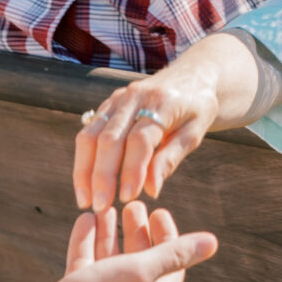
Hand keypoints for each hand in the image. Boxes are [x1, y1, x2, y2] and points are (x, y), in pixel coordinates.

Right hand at [56, 202, 216, 281]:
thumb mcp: (142, 270)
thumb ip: (174, 254)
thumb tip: (213, 242)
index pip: (172, 266)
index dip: (168, 236)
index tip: (159, 211)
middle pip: (140, 263)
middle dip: (137, 232)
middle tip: (134, 205)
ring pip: (110, 262)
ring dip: (111, 233)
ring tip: (108, 207)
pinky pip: (86, 266)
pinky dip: (87, 242)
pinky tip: (86, 219)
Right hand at [73, 65, 221, 212]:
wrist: (191, 75)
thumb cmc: (197, 108)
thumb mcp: (194, 133)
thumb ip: (170, 159)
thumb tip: (150, 190)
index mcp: (162, 103)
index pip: (140, 140)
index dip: (132, 169)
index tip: (128, 197)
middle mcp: (135, 97)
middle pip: (109, 138)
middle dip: (102, 175)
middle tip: (100, 207)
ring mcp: (118, 99)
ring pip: (91, 135)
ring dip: (84, 170)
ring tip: (85, 201)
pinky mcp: (108, 104)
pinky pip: (88, 132)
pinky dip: (84, 159)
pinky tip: (85, 183)